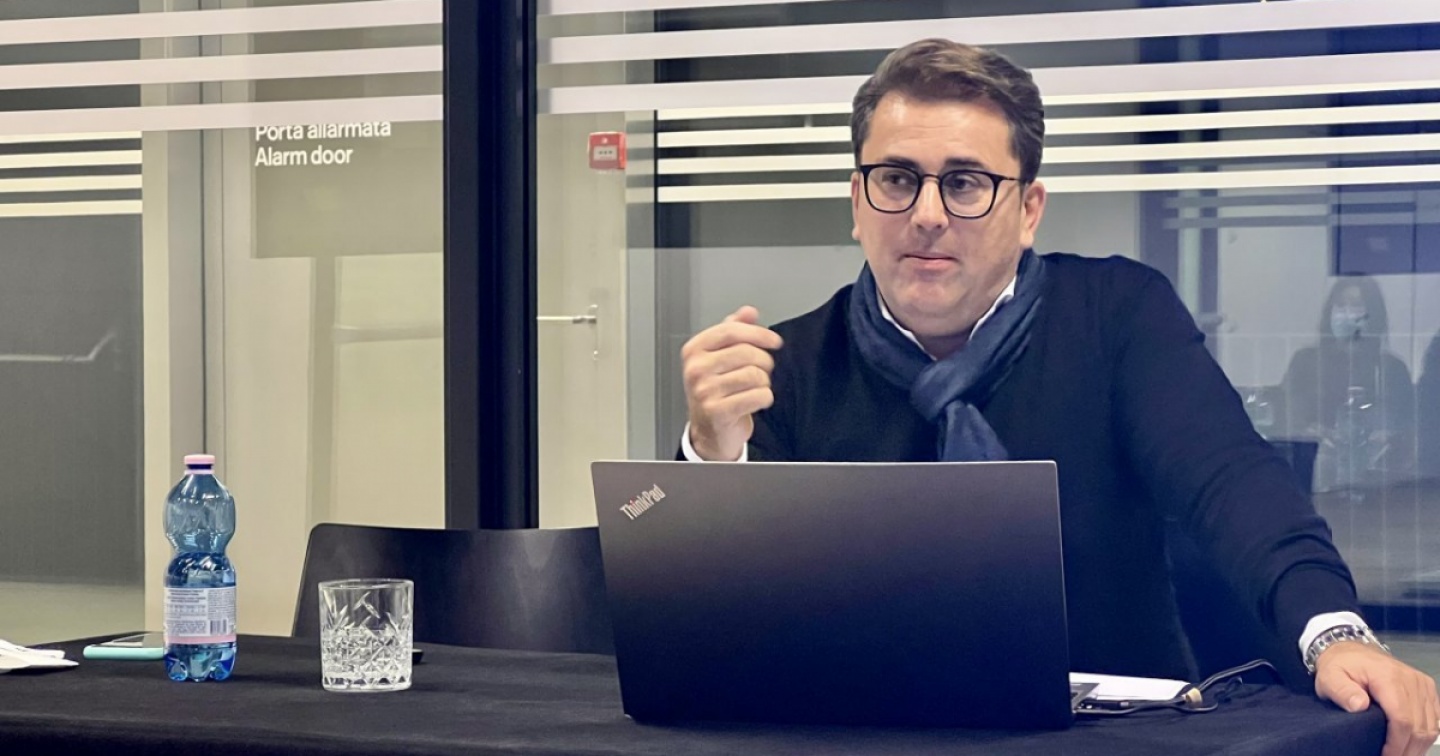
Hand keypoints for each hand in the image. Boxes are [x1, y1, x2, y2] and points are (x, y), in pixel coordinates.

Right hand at [681, 306, 782, 460]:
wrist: (710, 431)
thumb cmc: (715, 392)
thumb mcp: (718, 357)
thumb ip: (732, 331)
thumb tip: (748, 312)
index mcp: (694, 350)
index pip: (731, 330)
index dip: (758, 333)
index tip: (774, 341)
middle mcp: (695, 369)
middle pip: (746, 352)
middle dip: (763, 362)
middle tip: (763, 370)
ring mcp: (704, 391)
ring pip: (755, 375)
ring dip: (764, 382)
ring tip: (755, 388)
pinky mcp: (717, 411)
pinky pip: (758, 395)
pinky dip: (764, 398)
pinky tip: (756, 401)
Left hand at [1314, 641, 1439, 755]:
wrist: (1350, 650)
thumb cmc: (1340, 666)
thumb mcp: (1330, 677)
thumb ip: (1342, 692)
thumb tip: (1359, 705)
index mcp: (1389, 678)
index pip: (1403, 720)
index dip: (1397, 744)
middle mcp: (1411, 680)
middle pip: (1420, 727)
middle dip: (1408, 750)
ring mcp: (1422, 684)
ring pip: (1432, 726)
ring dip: (1418, 746)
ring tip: (1400, 754)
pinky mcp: (1427, 689)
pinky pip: (1436, 718)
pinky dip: (1426, 735)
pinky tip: (1412, 744)